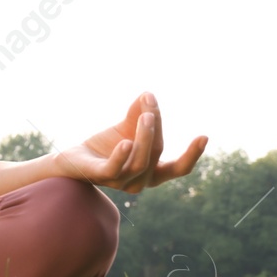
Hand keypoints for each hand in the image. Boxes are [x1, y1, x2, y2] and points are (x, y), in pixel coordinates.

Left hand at [56, 92, 207, 193]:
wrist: (71, 158)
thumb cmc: (105, 146)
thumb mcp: (126, 127)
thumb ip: (140, 113)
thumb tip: (148, 94)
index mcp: (152, 173)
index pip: (177, 169)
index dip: (192, 155)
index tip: (204, 136)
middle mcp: (139, 182)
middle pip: (155, 153)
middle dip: (155, 127)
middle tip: (150, 105)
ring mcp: (120, 182)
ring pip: (138, 162)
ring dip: (144, 137)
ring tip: (145, 116)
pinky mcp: (99, 177)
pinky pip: (113, 169)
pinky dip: (121, 156)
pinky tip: (125, 142)